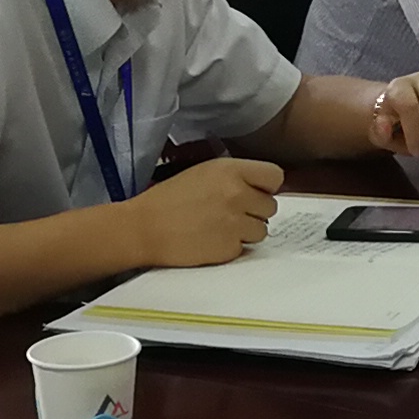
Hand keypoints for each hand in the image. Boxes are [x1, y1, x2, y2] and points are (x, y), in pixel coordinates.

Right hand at [121, 154, 283, 269]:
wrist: (144, 228)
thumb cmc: (170, 198)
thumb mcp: (205, 172)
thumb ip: (236, 177)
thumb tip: (262, 190)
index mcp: (231, 170)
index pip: (275, 176)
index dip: (266, 187)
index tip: (254, 192)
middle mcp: (238, 194)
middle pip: (271, 206)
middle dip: (255, 211)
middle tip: (231, 213)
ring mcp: (235, 223)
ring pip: (262, 230)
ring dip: (246, 231)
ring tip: (220, 227)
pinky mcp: (229, 248)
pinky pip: (244, 248)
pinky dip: (231, 246)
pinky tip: (211, 239)